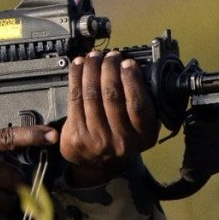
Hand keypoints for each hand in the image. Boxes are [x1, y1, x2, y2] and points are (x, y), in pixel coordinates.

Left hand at [60, 50, 159, 186]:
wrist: (100, 163)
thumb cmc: (122, 135)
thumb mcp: (141, 125)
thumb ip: (143, 102)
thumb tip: (133, 67)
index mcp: (144, 135)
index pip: (138, 103)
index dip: (131, 79)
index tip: (127, 62)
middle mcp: (122, 141)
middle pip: (112, 96)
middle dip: (110, 69)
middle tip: (110, 56)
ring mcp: (98, 140)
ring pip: (92, 96)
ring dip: (92, 70)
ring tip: (94, 56)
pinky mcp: (77, 136)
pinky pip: (75, 100)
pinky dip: (76, 78)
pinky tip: (79, 66)